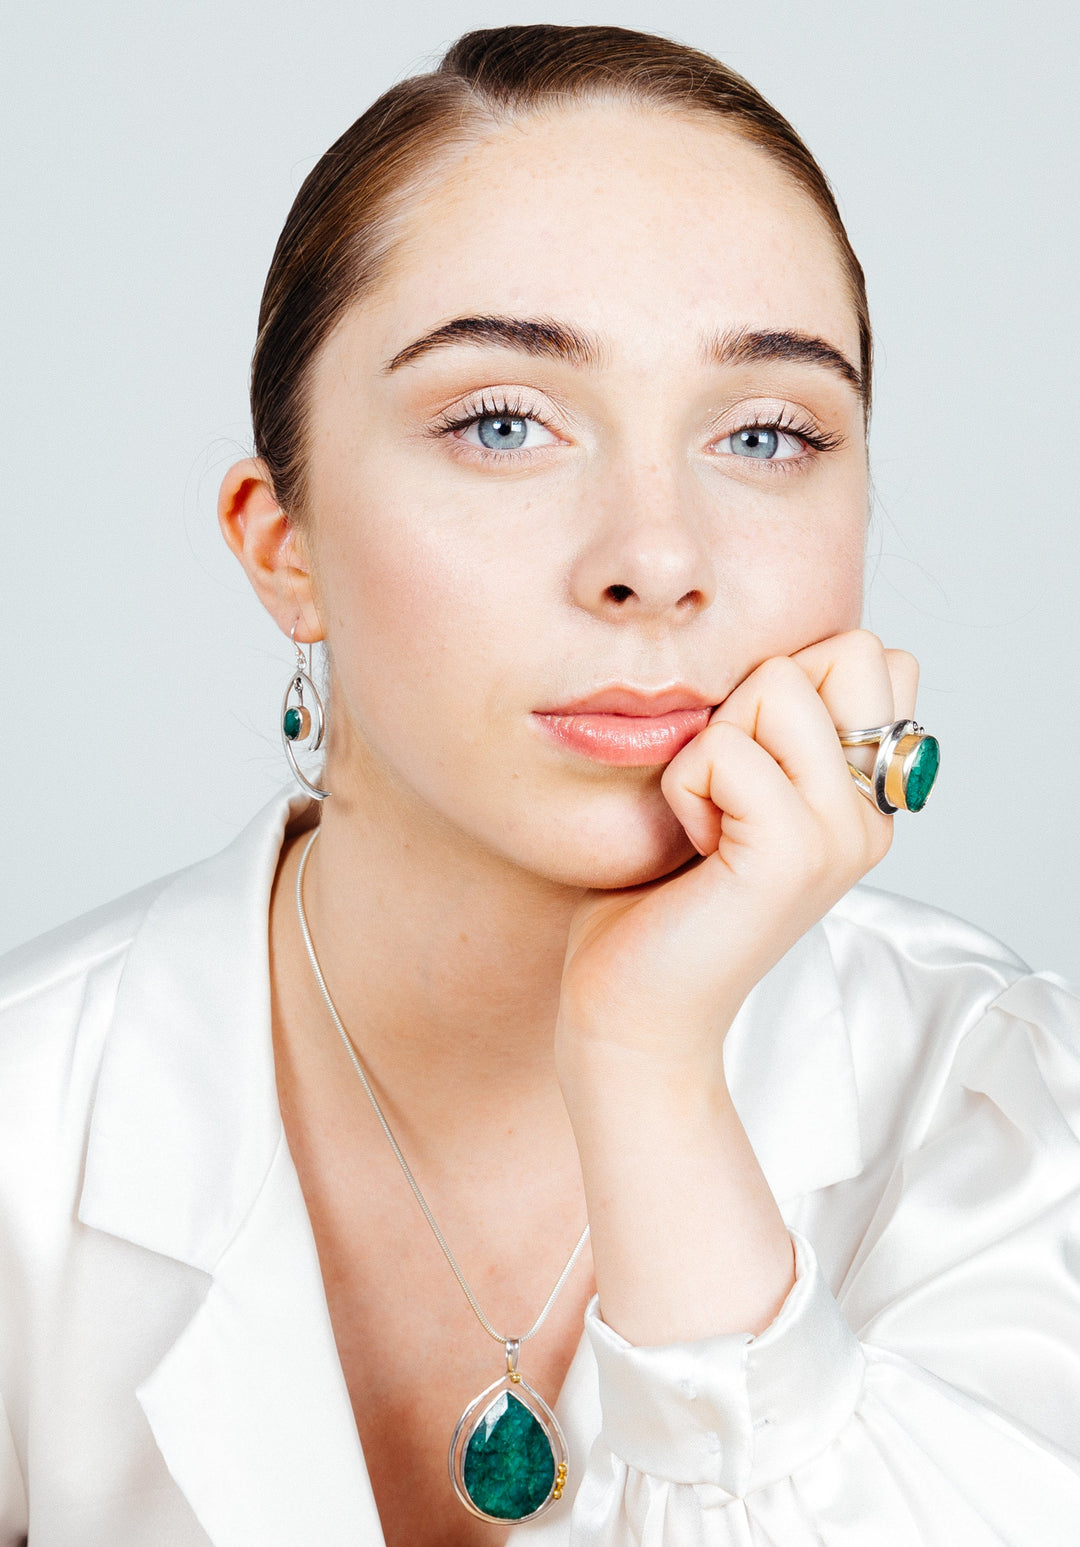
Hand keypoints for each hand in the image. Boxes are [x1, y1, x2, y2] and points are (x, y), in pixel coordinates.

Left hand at [556, 630, 917, 1077]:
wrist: (634, 1012)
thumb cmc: (657, 902)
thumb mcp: (725, 789)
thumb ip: (768, 726)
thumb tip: (774, 655)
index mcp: (863, 795)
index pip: (872, 657)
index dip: (788, 681)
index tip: (746, 772)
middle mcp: (871, 813)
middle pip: (843, 649)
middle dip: (756, 695)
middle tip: (725, 789)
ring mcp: (844, 833)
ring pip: (778, 684)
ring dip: (712, 742)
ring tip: (707, 821)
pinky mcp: (794, 854)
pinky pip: (727, 749)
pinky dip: (686, 785)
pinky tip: (693, 846)